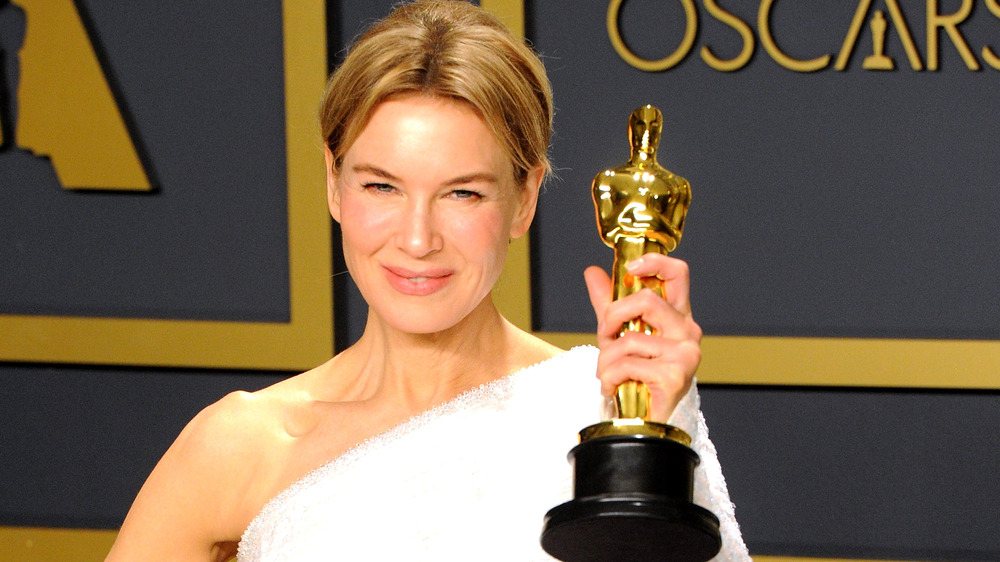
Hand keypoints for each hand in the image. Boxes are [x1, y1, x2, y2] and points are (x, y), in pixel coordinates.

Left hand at [584, 254, 701, 422]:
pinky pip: (627, 364)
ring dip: (606, 359)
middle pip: (646, 299)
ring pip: (630, 338)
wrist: (641, 419)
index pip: (678, 273)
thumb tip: (593, 271)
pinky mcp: (675, 377)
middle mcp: (688, 331)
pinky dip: (609, 377)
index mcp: (678, 316)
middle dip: (612, 317)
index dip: (655, 262)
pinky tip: (613, 387)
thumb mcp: (618, 334)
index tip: (630, 267)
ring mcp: (686, 354)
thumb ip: (608, 304)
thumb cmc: (634, 375)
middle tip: (605, 337)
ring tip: (607, 373)